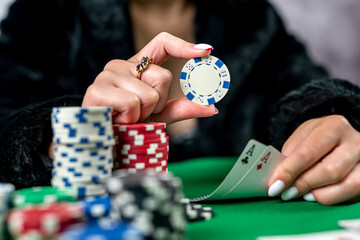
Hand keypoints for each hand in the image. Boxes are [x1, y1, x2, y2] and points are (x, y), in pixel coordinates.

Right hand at [82, 32, 217, 122]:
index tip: (206, 52)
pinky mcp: (98, 89)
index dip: (184, 45)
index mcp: (138, 67)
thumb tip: (212, 108)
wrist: (102, 140)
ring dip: (143, 114)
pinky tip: (117, 119)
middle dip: (158, 103)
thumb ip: (183, 108)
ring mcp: (108, 74)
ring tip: (126, 117)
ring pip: (149, 94)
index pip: (162, 43)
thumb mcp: (159, 115)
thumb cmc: (129, 124)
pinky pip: (133, 103)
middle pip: (163, 77)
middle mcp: (122, 65)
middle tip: (140, 112)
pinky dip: (130, 119)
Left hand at [268, 115, 359, 204]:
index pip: (308, 152)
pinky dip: (330, 197)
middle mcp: (354, 141)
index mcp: (333, 126)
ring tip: (301, 194)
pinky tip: (316, 194)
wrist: (340, 140)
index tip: (275, 184)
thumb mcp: (302, 138)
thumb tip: (279, 178)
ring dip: (317, 194)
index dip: (289, 171)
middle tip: (286, 192)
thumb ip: (291, 155)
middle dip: (303, 184)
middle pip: (329, 170)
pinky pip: (351, 193)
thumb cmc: (317, 140)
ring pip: (345, 184)